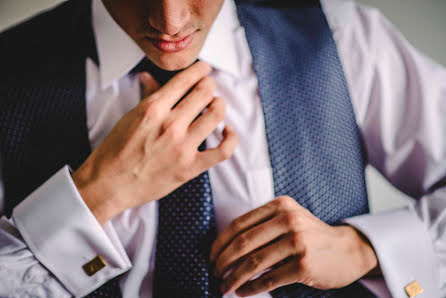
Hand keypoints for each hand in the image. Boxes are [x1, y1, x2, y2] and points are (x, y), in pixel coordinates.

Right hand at [72, 62, 237, 223]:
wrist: (108, 184)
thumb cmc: (115, 151)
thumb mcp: (129, 117)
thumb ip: (147, 96)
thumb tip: (149, 77)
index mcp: (153, 108)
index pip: (185, 79)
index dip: (199, 70)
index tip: (204, 69)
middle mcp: (170, 124)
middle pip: (204, 92)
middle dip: (209, 85)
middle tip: (208, 87)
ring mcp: (182, 146)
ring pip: (216, 114)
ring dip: (219, 105)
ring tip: (215, 105)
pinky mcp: (190, 167)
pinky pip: (223, 150)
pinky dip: (231, 138)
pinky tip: (227, 131)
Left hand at [210, 196, 377, 296]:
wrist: (348, 250)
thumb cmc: (310, 236)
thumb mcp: (289, 219)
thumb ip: (262, 226)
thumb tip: (224, 248)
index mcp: (280, 206)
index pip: (239, 224)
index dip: (220, 243)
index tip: (210, 257)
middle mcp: (289, 219)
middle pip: (243, 243)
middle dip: (223, 261)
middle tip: (214, 273)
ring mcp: (298, 242)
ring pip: (254, 262)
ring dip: (234, 278)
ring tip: (224, 286)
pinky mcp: (305, 265)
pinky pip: (270, 279)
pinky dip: (252, 288)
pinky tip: (242, 292)